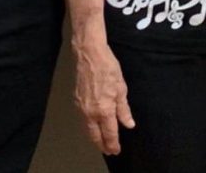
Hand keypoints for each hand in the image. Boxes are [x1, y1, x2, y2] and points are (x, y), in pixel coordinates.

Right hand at [72, 40, 134, 154]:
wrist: (89, 54)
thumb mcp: (121, 88)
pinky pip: (83, 120)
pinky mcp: (76, 101)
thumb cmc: (107, 68)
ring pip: (88, 129)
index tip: (116, 150)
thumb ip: (124, 109)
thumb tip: (129, 124)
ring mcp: (81, 107)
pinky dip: (89, 127)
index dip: (113, 144)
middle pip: (95, 136)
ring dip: (95, 138)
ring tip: (102, 142)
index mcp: (104, 110)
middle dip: (102, 145)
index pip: (109, 133)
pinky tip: (94, 126)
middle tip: (109, 151)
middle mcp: (90, 112)